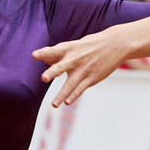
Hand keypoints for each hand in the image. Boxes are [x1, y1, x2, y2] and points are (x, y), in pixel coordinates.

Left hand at [32, 20, 149, 107]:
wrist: (116, 44)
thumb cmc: (91, 44)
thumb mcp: (75, 46)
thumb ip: (59, 54)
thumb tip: (44, 60)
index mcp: (69, 49)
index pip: (54, 51)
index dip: (44, 53)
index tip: (34, 55)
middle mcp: (75, 59)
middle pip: (61, 67)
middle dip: (52, 72)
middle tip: (43, 78)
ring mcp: (84, 70)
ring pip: (71, 84)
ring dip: (62, 94)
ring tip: (54, 105)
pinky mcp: (92, 78)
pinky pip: (81, 88)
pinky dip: (74, 95)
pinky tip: (68, 102)